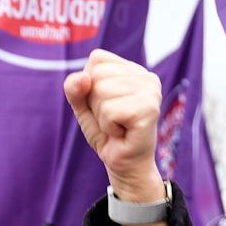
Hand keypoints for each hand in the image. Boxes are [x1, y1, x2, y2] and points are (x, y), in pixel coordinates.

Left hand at [64, 48, 163, 203]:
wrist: (124, 165)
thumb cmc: (107, 134)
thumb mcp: (84, 107)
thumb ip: (75, 88)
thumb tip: (83, 78)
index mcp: (133, 70)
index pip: (97, 59)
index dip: (90, 86)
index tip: (106, 106)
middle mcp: (146, 76)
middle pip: (97, 76)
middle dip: (95, 103)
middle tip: (112, 120)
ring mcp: (151, 91)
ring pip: (102, 92)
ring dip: (102, 117)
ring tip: (118, 127)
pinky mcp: (149, 109)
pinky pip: (110, 111)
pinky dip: (109, 126)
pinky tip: (122, 133)